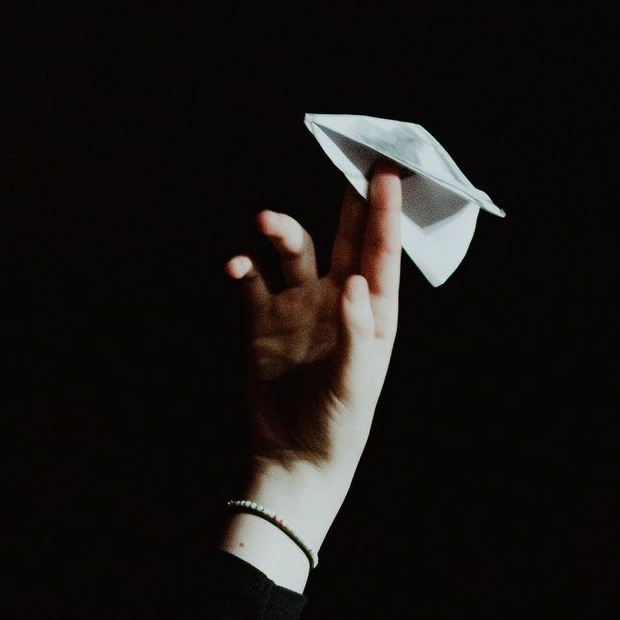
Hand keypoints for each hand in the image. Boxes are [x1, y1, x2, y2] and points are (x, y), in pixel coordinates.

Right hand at [219, 168, 401, 589]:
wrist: (293, 460)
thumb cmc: (338, 424)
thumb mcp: (355, 382)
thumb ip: (354, 331)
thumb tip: (354, 281)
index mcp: (372, 312)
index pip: (381, 251)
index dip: (382, 210)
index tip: (385, 170)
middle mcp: (336, 300)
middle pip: (344, 236)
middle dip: (343, 200)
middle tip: (343, 159)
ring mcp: (297, 307)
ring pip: (291, 250)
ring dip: (280, 230)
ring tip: (264, 221)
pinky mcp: (260, 321)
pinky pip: (250, 280)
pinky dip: (242, 265)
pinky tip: (234, 265)